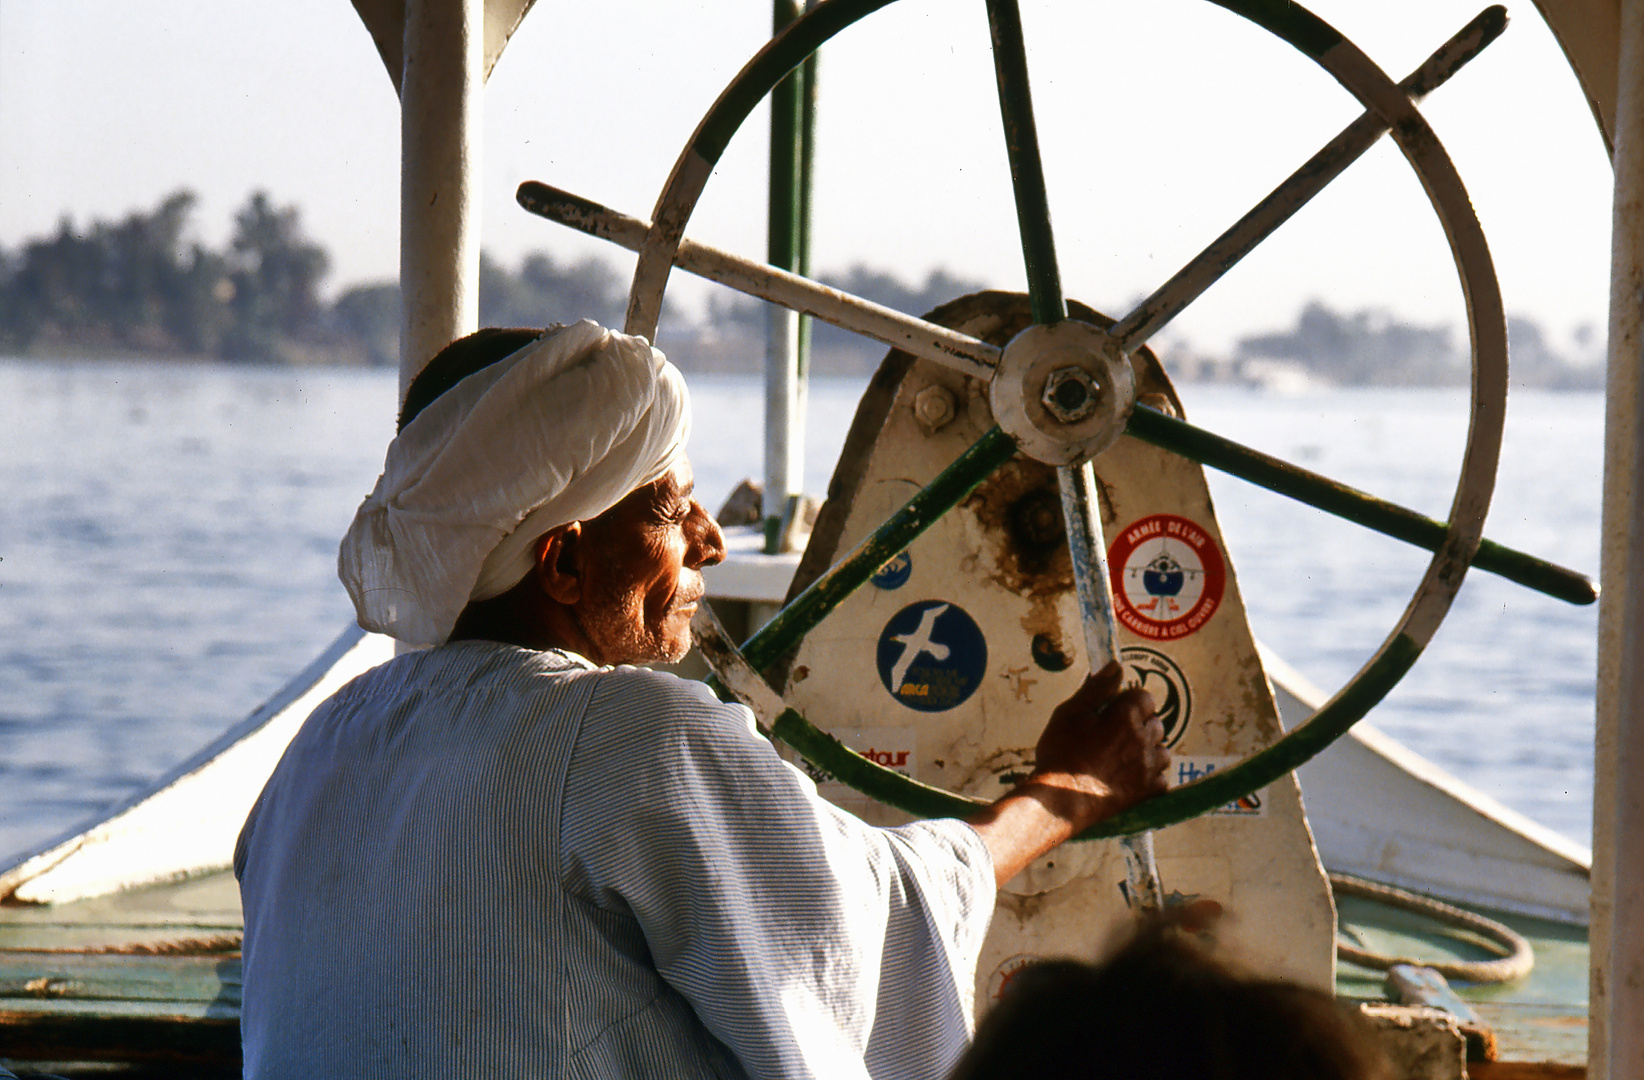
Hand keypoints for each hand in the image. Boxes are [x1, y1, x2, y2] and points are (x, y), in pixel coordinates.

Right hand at [1027, 661, 1169, 826]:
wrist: (1060, 800)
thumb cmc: (1061, 754)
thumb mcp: (1070, 713)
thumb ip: (1096, 688)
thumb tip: (1116, 666)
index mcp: (1126, 717)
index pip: (1145, 697)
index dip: (1129, 702)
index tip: (1112, 712)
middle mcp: (1144, 740)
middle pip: (1156, 723)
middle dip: (1140, 725)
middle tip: (1113, 736)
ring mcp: (1149, 768)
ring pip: (1162, 751)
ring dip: (1148, 751)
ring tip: (1123, 758)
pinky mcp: (1148, 792)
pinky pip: (1161, 779)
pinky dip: (1150, 778)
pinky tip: (1129, 779)